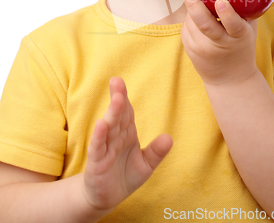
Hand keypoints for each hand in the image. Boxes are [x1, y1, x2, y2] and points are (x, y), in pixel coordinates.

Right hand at [82, 77, 172, 212]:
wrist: (106, 198)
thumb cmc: (124, 176)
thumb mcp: (146, 164)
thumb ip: (156, 152)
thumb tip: (170, 138)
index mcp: (127, 133)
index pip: (126, 112)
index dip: (124, 97)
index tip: (120, 81)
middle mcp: (115, 137)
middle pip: (117, 115)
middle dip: (117, 98)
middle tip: (116, 81)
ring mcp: (105, 149)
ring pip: (109, 128)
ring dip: (112, 113)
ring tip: (116, 99)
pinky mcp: (97, 163)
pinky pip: (98, 148)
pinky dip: (99, 136)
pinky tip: (101, 125)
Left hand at [180, 0, 257, 86]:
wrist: (230, 80)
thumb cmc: (242, 47)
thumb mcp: (249, 30)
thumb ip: (246, 8)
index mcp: (238, 38)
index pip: (233, 26)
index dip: (227, 14)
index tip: (221, 1)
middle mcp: (219, 45)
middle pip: (205, 25)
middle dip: (194, 5)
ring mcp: (202, 49)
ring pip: (191, 22)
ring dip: (191, 7)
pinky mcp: (189, 50)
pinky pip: (186, 27)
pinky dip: (189, 18)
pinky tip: (194, 12)